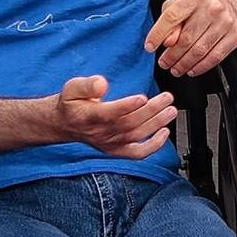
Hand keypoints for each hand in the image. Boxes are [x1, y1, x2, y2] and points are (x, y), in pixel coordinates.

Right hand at [52, 75, 177, 157]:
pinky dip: (154, 146)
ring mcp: (110, 143)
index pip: (109, 114)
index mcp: (88, 116)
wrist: (65, 124)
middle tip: (167, 98)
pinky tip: (165, 132)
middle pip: (129, 123)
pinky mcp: (117, 150)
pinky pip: (137, 153)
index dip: (126, 106)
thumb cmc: (72, 103)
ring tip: (171, 110)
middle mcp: (101, 132)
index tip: (142, 98)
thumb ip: (87, 85)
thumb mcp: (72, 88)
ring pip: (136, 135)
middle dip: (151, 111)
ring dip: (156, 124)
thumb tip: (102, 83)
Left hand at [144, 0, 236, 77]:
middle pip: (186, 38)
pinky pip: (216, 56)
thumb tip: (167, 43)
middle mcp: (213, 7)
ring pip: (200, 50)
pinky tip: (193, 69)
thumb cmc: (199, 6)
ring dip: (185, 64)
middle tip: (164, 63)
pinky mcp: (236, 34)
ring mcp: (226, 21)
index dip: (157, 35)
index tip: (149, 47)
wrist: (229, 2)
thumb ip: (169, 22)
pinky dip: (202, 67)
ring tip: (176, 69)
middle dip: (172, 55)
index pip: (171, 17)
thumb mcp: (179, 5)